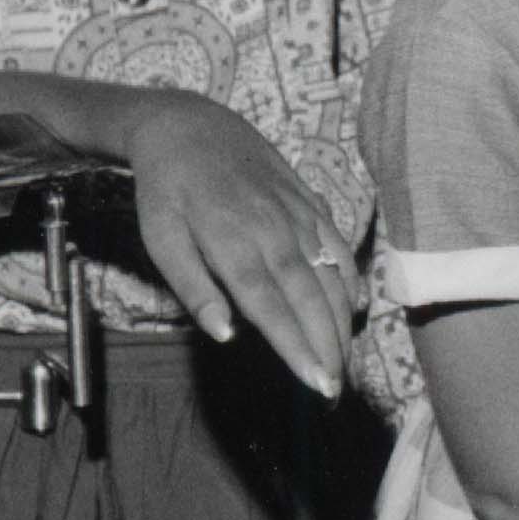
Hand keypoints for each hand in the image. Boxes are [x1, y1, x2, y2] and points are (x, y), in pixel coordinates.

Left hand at [48, 86, 356, 398]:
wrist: (188, 124)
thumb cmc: (167, 190)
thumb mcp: (161, 238)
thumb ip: (194, 287)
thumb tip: (226, 334)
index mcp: (233, 243)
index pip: (272, 307)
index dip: (297, 347)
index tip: (316, 385)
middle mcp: (274, 230)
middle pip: (310, 299)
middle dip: (328, 349)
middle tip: (335, 394)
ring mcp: (297, 215)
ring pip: (331, 277)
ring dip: (343, 325)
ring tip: (346, 365)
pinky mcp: (309, 202)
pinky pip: (339, 246)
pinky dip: (352, 279)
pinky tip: (358, 309)